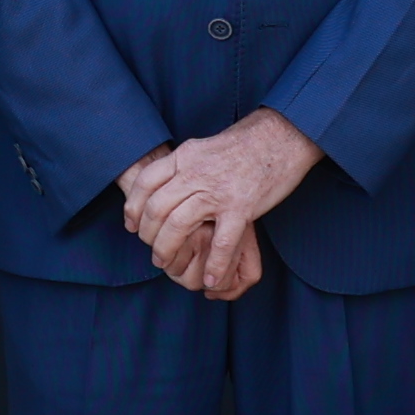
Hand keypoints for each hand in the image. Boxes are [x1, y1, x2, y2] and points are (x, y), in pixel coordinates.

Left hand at [121, 110, 320, 305]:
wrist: (282, 135)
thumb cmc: (246, 143)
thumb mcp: (203, 146)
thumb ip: (185, 165)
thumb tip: (167, 181)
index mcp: (184, 156)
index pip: (145, 183)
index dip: (133, 208)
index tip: (132, 226)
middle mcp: (194, 173)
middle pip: (157, 208)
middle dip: (148, 236)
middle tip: (152, 252)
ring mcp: (216, 190)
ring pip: (177, 226)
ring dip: (168, 251)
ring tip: (167, 265)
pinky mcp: (241, 207)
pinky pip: (221, 243)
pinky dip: (214, 264)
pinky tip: (212, 279)